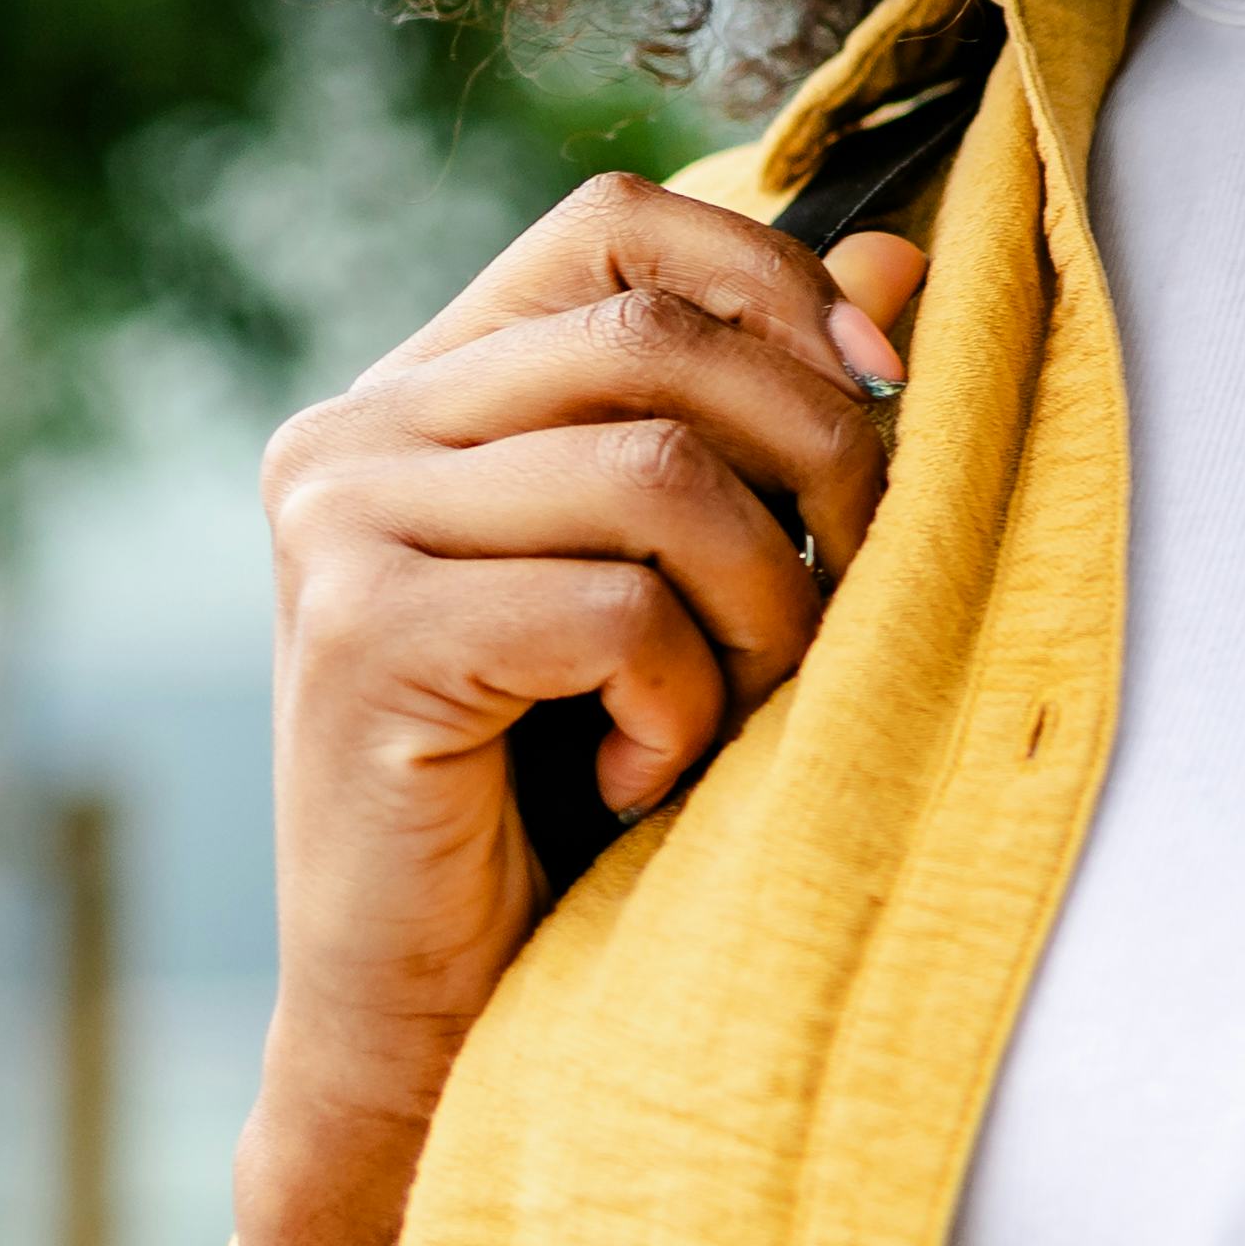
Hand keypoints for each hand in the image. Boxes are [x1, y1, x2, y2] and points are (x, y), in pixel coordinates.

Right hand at [217, 173, 925, 1245]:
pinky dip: (681, 706)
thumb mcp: (688, 577)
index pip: (615, 223)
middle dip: (817, 459)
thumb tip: (906, 256)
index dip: (776, 279)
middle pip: (666, 336)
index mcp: (419, 390)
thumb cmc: (571, 788)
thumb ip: (766, 411)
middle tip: (845, 603)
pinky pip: (620, 609)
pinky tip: (633, 779)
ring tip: (730, 711)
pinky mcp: (362, 641)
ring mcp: (338, 530)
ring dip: (761, 610)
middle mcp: (351, 433)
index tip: (884, 387)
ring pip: (665, 471)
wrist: (432, 1022)